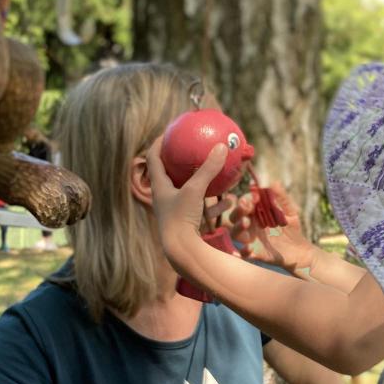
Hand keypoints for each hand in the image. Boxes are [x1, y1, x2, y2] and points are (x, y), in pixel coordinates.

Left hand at [147, 137, 229, 258]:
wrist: (180, 251)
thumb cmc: (181, 219)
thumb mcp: (195, 191)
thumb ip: (208, 169)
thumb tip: (221, 146)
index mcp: (159, 186)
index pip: (153, 157)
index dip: (159, 143)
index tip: (169, 132)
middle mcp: (164, 197)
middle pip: (169, 173)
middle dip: (182, 162)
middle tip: (193, 149)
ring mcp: (175, 210)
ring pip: (189, 191)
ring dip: (203, 183)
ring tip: (216, 174)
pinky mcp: (186, 221)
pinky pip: (201, 207)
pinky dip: (214, 203)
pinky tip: (230, 201)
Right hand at [229, 182, 314, 272]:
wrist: (301, 250)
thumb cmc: (292, 228)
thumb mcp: (289, 210)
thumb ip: (281, 197)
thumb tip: (273, 182)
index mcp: (255, 213)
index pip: (244, 203)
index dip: (246, 199)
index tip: (254, 196)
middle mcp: (250, 225)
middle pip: (235, 217)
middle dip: (238, 210)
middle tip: (246, 206)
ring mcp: (252, 240)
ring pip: (236, 233)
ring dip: (238, 227)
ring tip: (246, 222)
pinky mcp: (256, 254)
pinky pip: (244, 253)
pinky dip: (244, 250)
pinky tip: (249, 247)